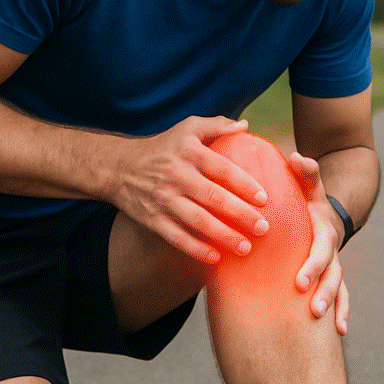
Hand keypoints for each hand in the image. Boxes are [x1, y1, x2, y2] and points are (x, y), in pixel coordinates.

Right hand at [110, 117, 269, 264]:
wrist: (119, 167)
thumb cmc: (162, 147)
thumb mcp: (186, 128)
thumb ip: (216, 125)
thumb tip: (245, 126)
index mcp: (189, 152)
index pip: (222, 169)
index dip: (245, 184)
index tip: (264, 199)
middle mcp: (177, 176)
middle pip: (214, 198)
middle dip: (241, 214)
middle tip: (263, 228)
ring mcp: (164, 199)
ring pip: (198, 221)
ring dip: (224, 236)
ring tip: (246, 247)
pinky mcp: (152, 219)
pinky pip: (177, 237)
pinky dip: (196, 249)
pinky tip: (216, 258)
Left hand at [288, 152, 349, 334]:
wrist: (327, 210)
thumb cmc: (308, 198)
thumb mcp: (308, 185)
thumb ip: (304, 172)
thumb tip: (296, 157)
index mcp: (324, 231)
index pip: (320, 250)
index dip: (312, 266)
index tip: (299, 282)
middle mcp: (333, 250)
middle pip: (332, 273)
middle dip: (324, 292)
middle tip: (313, 309)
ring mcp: (335, 264)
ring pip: (339, 286)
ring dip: (336, 305)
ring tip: (330, 325)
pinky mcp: (333, 275)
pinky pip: (341, 294)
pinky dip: (343, 311)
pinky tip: (340, 331)